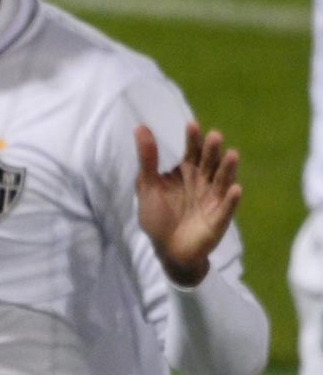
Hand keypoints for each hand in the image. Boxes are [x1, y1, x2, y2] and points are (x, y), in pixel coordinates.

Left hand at [135, 120, 240, 286]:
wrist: (167, 250)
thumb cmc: (158, 216)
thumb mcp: (148, 186)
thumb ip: (147, 159)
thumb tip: (140, 126)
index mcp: (187, 172)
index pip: (192, 151)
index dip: (192, 139)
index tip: (191, 125)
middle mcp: (203, 182)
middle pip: (209, 162)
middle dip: (212, 150)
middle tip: (214, 136)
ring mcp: (213, 199)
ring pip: (222, 180)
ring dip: (227, 168)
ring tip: (232, 154)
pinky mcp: (218, 218)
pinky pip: (226, 208)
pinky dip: (231, 199)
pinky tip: (235, 189)